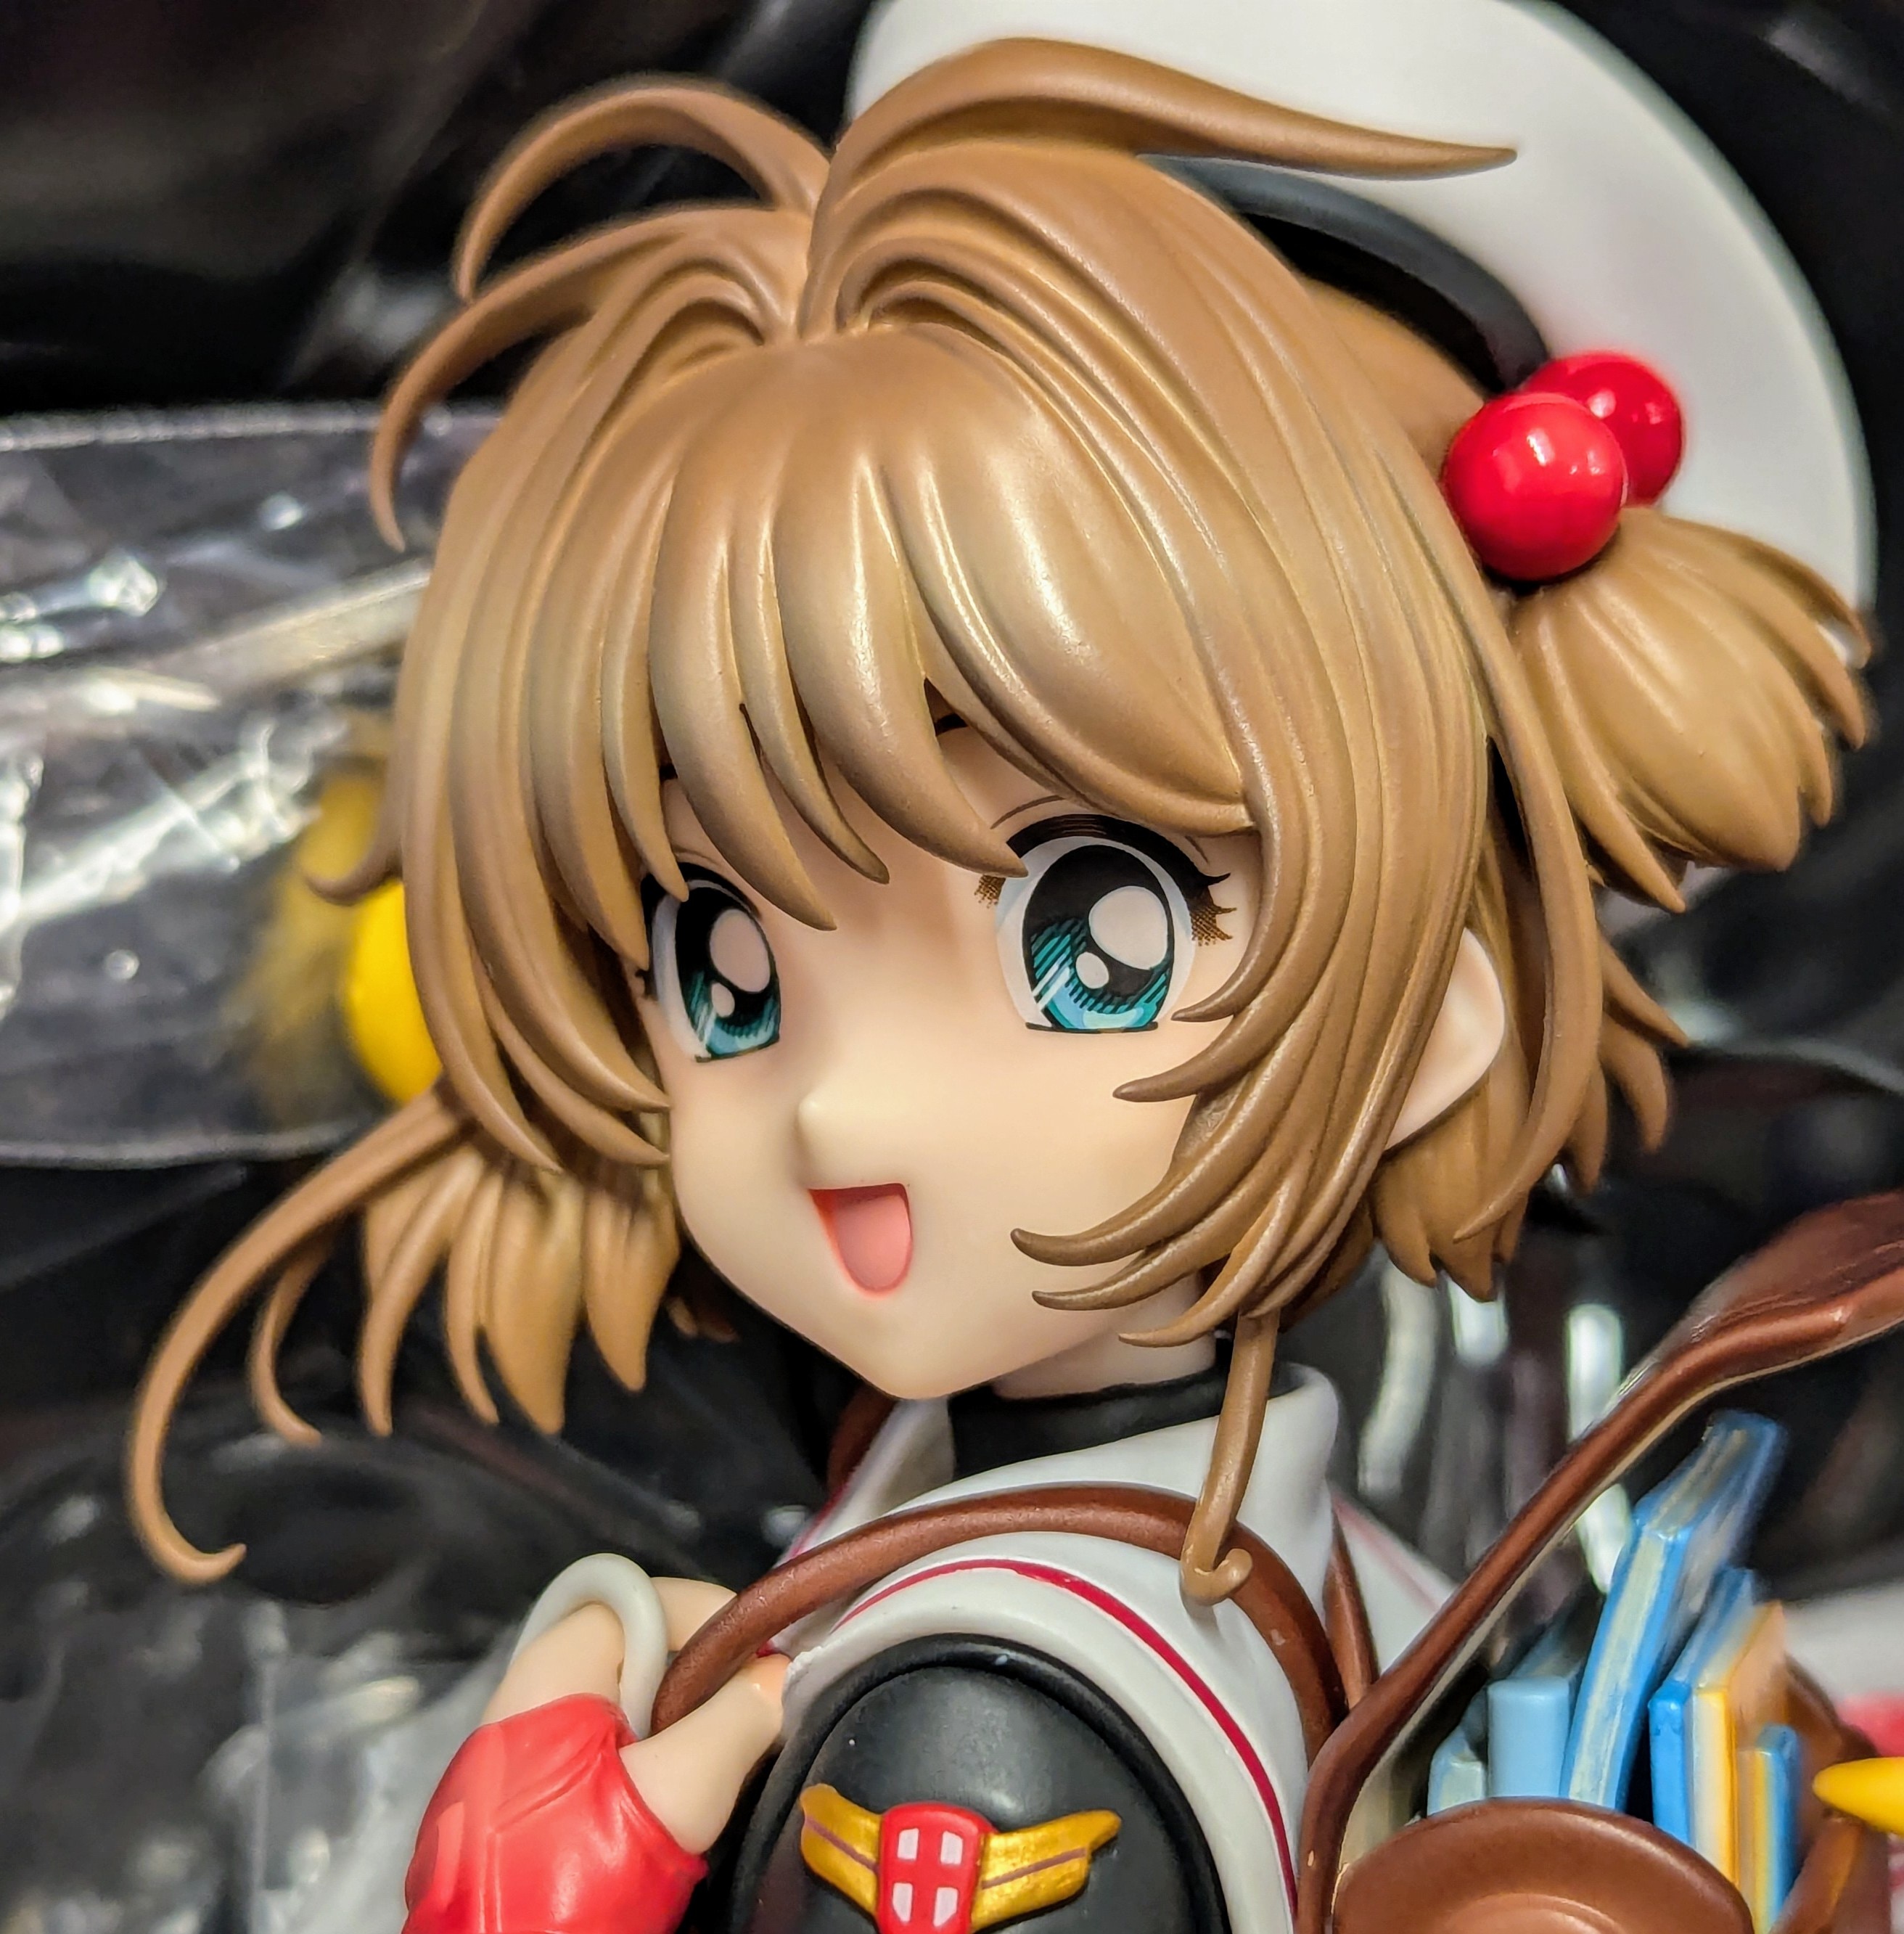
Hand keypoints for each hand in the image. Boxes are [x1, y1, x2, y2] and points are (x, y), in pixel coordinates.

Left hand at [486, 1572, 784, 1853]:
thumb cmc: (571, 1878)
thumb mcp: (671, 1797)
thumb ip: (733, 1724)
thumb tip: (776, 1679)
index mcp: (551, 1671)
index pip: (644, 1597)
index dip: (712, 1617)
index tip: (764, 1663)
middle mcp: (529, 1695)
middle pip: (637, 1652)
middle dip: (702, 1681)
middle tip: (747, 1725)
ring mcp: (521, 1753)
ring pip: (625, 1708)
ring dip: (679, 1732)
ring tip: (714, 1777)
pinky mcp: (526, 1803)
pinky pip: (603, 1755)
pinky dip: (647, 1770)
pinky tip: (668, 1815)